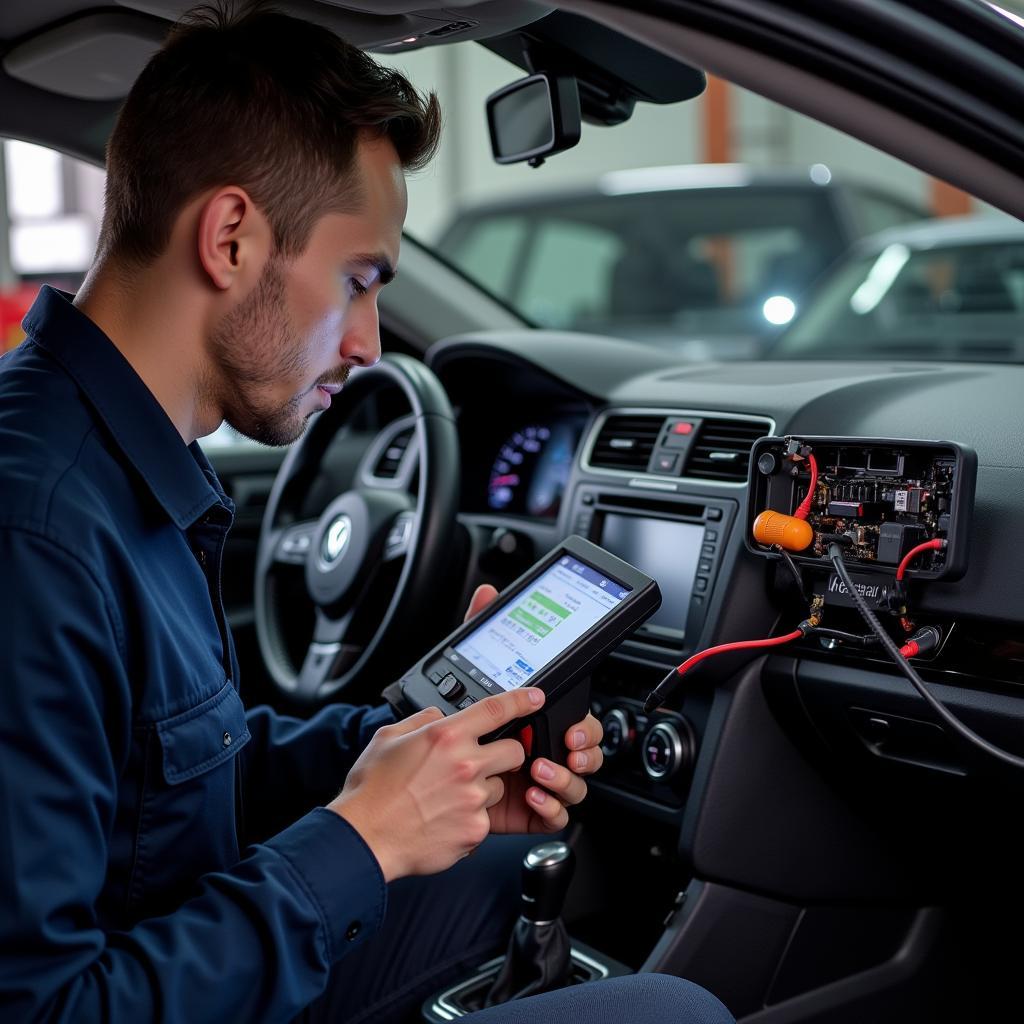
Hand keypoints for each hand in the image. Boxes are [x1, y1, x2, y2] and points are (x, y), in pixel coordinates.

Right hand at [328, 685, 539, 881]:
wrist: (364, 837)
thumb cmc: (372, 790)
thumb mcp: (389, 738)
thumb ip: (421, 720)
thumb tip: (438, 716)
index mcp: (446, 737)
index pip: (496, 709)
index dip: (522, 700)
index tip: (536, 698)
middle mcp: (465, 765)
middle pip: (514, 751)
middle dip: (504, 755)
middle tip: (480, 763)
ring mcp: (473, 799)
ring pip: (499, 787)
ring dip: (483, 790)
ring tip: (448, 798)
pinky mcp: (475, 830)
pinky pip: (484, 818)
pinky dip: (470, 819)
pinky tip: (443, 819)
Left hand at [463, 584, 605, 834]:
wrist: (416, 780)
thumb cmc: (446, 727)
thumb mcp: (466, 673)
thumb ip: (482, 630)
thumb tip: (489, 593)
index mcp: (539, 721)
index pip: (578, 719)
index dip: (585, 725)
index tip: (572, 726)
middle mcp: (543, 749)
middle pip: (588, 752)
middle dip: (586, 751)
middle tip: (568, 747)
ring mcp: (539, 782)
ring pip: (577, 785)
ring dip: (567, 779)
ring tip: (541, 771)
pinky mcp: (528, 811)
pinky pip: (556, 815)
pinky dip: (552, 808)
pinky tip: (534, 796)